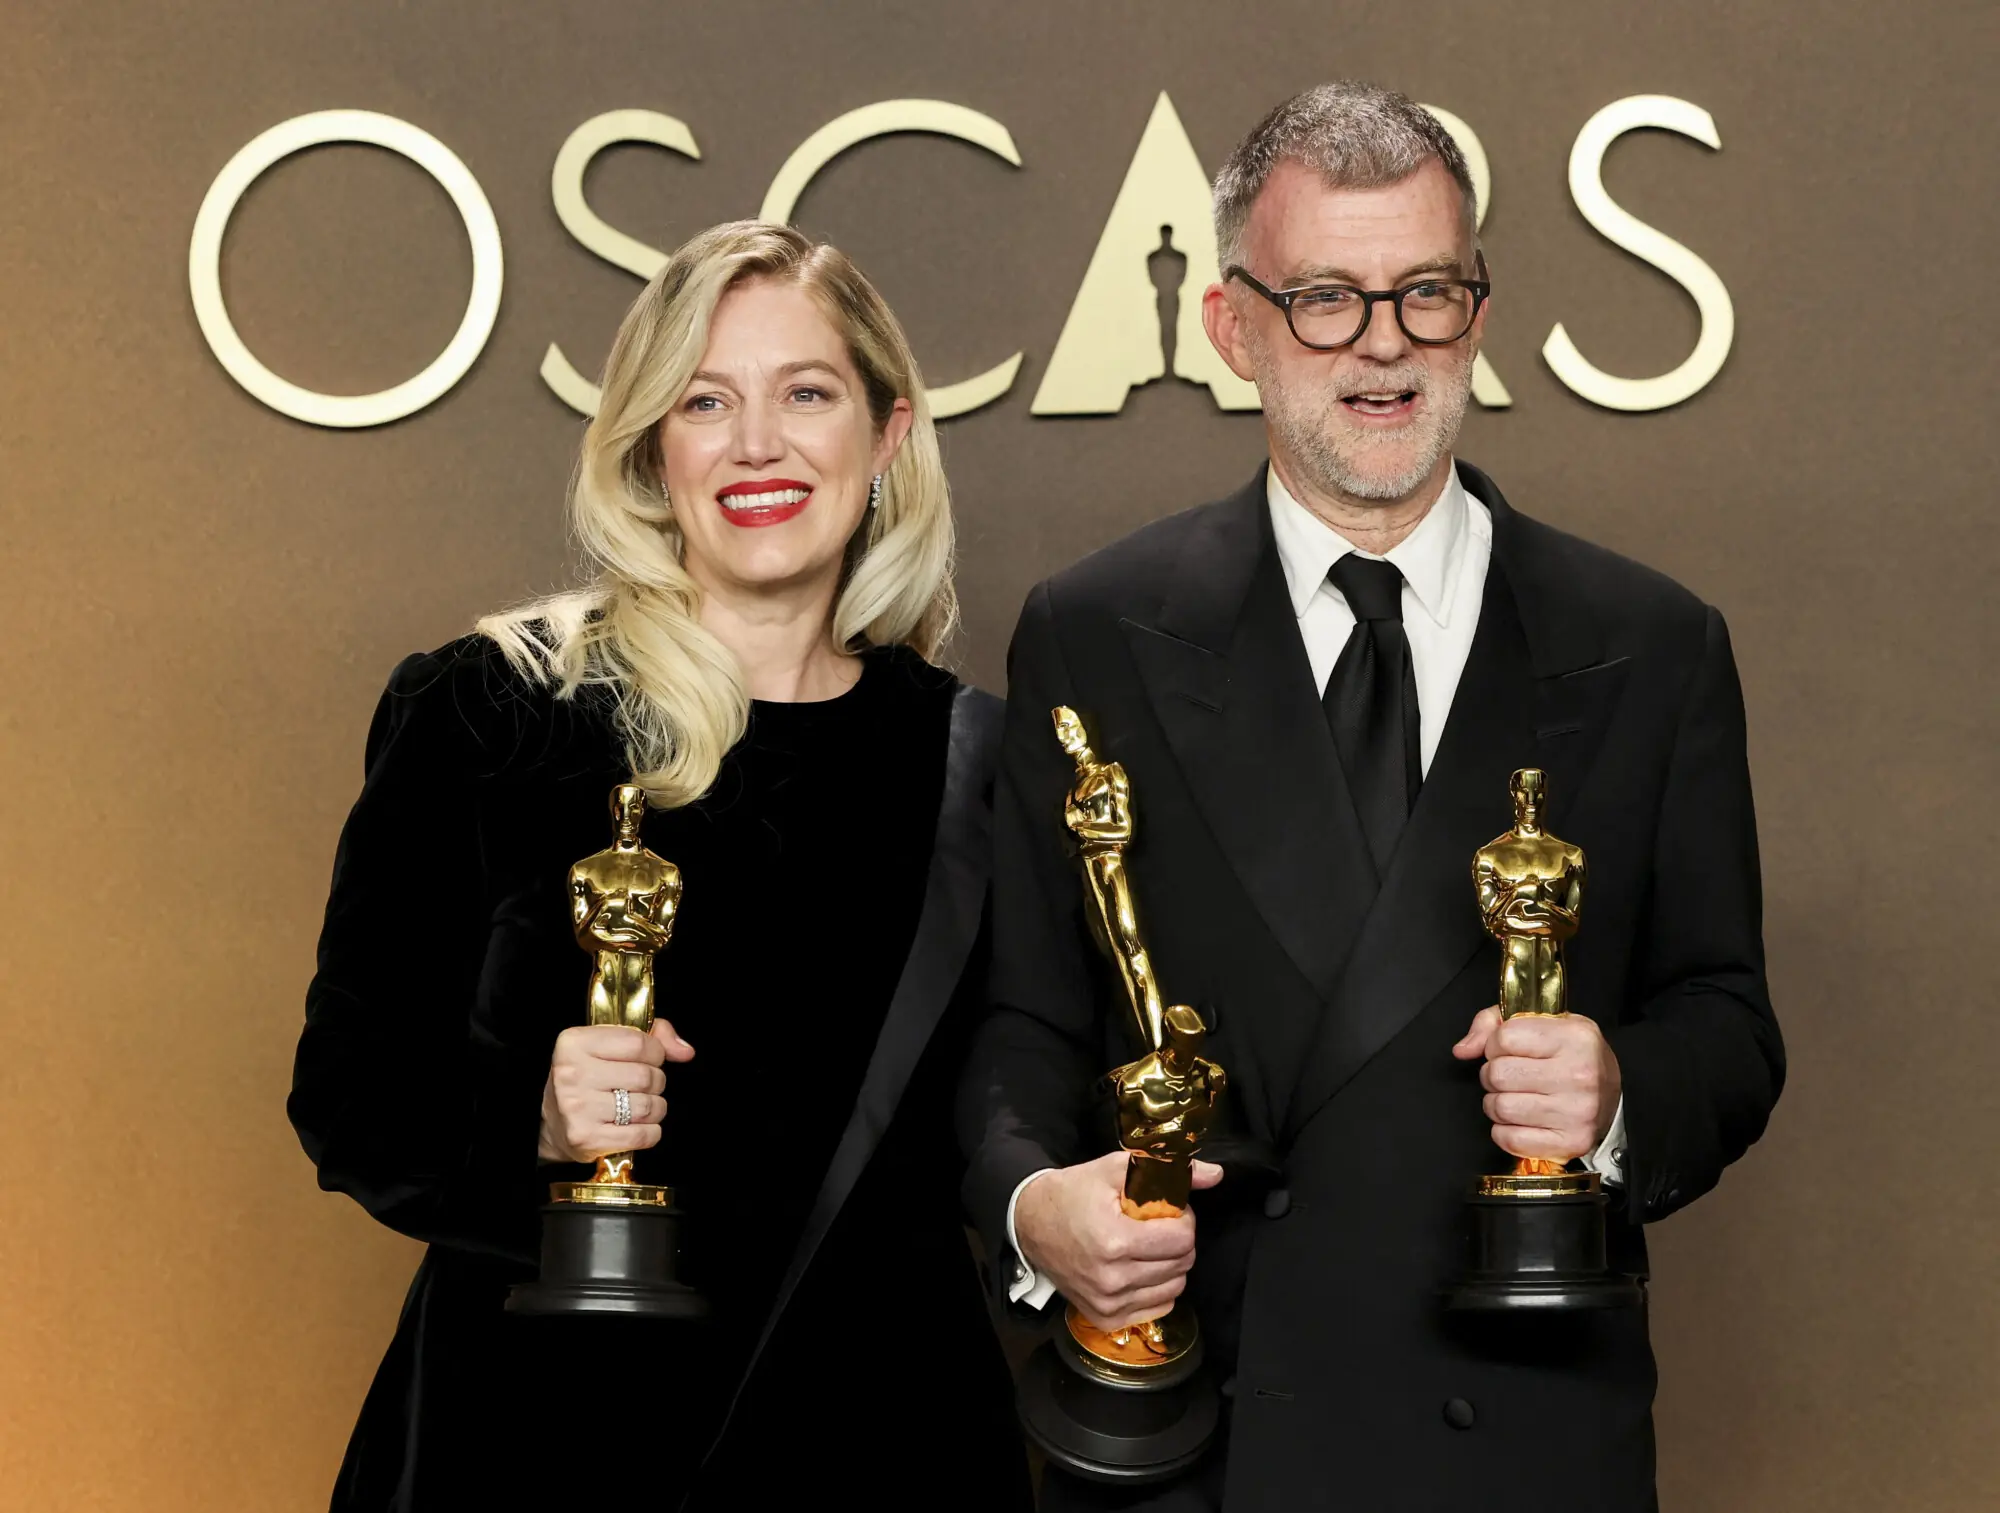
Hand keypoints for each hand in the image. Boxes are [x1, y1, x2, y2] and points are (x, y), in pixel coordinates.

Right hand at [537, 1019, 694, 1163]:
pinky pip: (642, 1135)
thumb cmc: (588, 1079)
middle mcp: (572, 1073)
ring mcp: (578, 1108)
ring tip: (640, 1106)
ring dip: (655, 1108)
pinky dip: (650, 1132)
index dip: (655, 1052)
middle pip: (645, 1076)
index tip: (650, 1058)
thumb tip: (685, 1051)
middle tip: (643, 1086)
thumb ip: (653, 1036)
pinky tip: (637, 1125)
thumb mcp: (609, 1044)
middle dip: (656, 1081)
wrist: (555, 1124)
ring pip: (648, 1106)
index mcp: (575, 1043)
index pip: (638, 1043)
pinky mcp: (586, 1138)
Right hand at [1013, 1152, 1222, 1329]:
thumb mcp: (1115, 1168)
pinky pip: (1159, 1307)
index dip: (1183, 1218)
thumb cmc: (1074, 1193)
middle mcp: (1112, 1279)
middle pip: (1183, 1263)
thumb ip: (1168, 1170)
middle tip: (1157, 1225)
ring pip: (1175, 1287)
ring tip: (1147, 1245)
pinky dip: (1157, 1287)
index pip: (1183, 1238)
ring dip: (1170, 1264)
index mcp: (1115, 1241)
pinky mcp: (1106, 1318)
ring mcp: (1108, 1303)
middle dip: (1179, 1239)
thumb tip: (1215, 1175)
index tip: (1168, 1209)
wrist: (1031, 1223)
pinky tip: (1139, 1268)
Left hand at [1452, 1007, 1618, 1162]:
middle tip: (1511, 1076)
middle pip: (1497, 1074)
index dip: (1496, 1044)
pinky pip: (1509, 1140)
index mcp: (1574, 1037)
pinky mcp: (1570, 1143)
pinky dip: (1504, 1131)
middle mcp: (1578, 1075)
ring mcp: (1576, 1113)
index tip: (1510, 1050)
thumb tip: (1463, 1049)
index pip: (1504, 1038)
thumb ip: (1495, 1023)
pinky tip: (1520, 1121)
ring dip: (1496, 1103)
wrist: (1615, 1097)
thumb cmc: (1572, 1057)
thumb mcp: (1544, 1023)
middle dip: (1493, 1074)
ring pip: (1499, 1107)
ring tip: (1515, 1097)